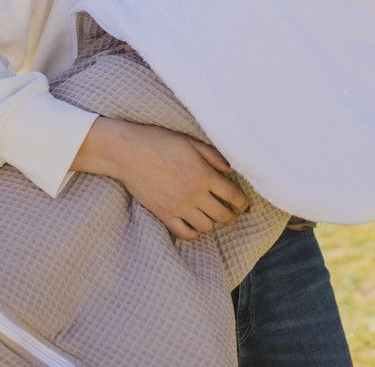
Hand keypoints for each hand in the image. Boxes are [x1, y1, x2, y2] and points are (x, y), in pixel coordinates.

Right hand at [72, 117, 248, 239]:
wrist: (128, 152)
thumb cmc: (160, 141)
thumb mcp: (190, 142)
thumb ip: (213, 156)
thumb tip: (232, 169)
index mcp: (203, 174)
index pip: (232, 195)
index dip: (243, 203)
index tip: (245, 206)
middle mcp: (194, 194)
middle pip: (222, 215)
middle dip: (232, 216)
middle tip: (234, 215)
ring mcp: (179, 206)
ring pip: (206, 226)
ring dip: (213, 223)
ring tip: (213, 217)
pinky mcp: (164, 214)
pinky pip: (184, 233)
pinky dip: (194, 233)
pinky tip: (195, 225)